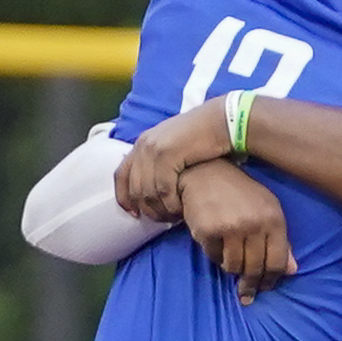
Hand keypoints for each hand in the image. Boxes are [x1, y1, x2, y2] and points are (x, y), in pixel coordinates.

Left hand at [115, 99, 231, 220]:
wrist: (220, 121)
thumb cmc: (202, 136)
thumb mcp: (173, 146)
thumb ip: (158, 161)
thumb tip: (151, 186)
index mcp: (142, 143)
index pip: (121, 175)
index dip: (123, 198)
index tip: (134, 214)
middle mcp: (144, 145)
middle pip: (134, 188)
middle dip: (146, 208)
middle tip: (160, 219)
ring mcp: (154, 149)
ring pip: (148, 191)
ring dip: (160, 209)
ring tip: (172, 216)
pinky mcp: (168, 155)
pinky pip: (164, 188)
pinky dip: (171, 203)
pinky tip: (180, 208)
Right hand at [177, 161, 297, 304]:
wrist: (207, 173)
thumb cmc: (241, 193)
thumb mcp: (268, 210)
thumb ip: (281, 240)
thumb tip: (292, 270)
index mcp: (274, 220)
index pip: (278, 261)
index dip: (272, 280)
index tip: (265, 288)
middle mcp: (254, 225)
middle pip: (256, 268)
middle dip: (251, 285)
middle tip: (246, 294)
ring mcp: (230, 228)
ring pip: (234, 267)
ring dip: (232, 269)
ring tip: (230, 262)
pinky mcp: (208, 231)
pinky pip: (214, 257)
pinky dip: (216, 256)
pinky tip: (217, 246)